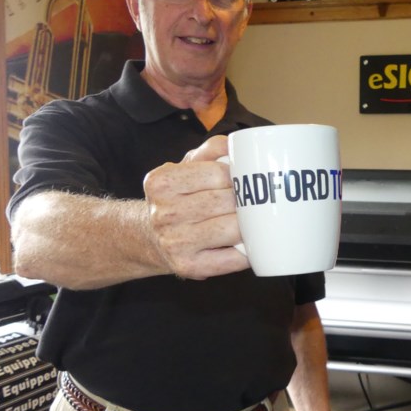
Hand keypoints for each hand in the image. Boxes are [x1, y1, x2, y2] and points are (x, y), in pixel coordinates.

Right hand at [142, 135, 248, 278]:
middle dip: (247, 201)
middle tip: (260, 200)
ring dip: (250, 225)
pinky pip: (231, 259)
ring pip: (231, 229)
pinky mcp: (188, 267)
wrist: (150, 238)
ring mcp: (175, 242)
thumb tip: (235, 143)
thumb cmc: (176, 199)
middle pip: (225, 202)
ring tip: (258, 220)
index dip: (238, 177)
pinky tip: (253, 245)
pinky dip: (248, 252)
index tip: (246, 179)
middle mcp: (164, 213)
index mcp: (162, 183)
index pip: (216, 173)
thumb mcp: (183, 169)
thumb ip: (209, 151)